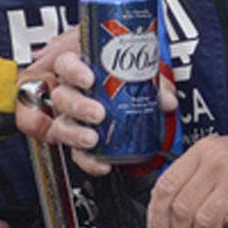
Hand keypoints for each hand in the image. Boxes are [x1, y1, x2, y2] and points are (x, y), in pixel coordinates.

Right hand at [18, 26, 175, 174]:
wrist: (133, 111)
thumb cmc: (129, 85)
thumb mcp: (143, 79)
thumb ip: (156, 86)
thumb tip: (166, 100)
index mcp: (81, 71)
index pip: (65, 64)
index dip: (72, 71)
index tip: (88, 79)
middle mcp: (72, 94)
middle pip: (61, 96)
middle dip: (77, 106)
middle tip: (98, 113)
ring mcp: (73, 119)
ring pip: (61, 126)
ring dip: (75, 133)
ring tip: (92, 139)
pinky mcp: (79, 143)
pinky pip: (76, 154)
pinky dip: (87, 161)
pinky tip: (101, 163)